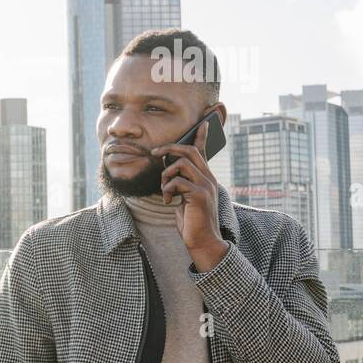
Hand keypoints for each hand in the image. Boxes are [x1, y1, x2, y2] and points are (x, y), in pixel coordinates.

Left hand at [152, 119, 228, 271]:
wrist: (201, 240)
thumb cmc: (190, 220)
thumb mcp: (184, 198)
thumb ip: (180, 183)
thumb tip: (167, 170)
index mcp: (205, 178)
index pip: (203, 152)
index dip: (202, 136)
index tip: (203, 122)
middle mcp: (208, 179)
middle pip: (189, 152)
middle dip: (169, 149)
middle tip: (154, 153)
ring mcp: (205, 186)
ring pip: (181, 165)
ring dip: (166, 175)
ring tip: (165, 190)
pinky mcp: (199, 195)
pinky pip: (178, 182)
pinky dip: (167, 190)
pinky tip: (168, 202)